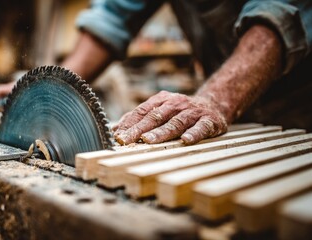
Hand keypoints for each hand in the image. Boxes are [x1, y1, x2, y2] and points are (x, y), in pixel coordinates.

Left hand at [113, 91, 227, 144]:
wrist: (213, 104)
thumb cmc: (180, 112)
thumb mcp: (160, 109)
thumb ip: (139, 119)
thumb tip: (115, 130)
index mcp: (161, 100)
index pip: (141, 112)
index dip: (128, 124)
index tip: (116, 136)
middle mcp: (175, 104)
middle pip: (154, 117)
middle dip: (138, 130)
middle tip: (125, 140)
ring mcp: (192, 112)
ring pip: (175, 122)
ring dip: (161, 132)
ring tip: (148, 140)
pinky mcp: (208, 121)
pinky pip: (200, 127)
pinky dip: (193, 134)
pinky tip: (185, 140)